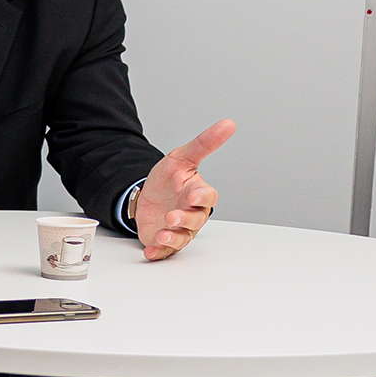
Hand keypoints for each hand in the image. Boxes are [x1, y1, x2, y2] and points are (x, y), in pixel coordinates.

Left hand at [134, 118, 233, 260]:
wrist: (146, 195)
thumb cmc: (168, 179)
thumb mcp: (181, 157)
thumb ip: (204, 144)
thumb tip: (229, 124)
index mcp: (197, 193)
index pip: (208, 197)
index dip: (202, 198)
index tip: (193, 197)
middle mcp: (191, 214)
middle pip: (195, 220)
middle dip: (184, 220)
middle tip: (172, 217)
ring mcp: (178, 229)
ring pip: (182, 237)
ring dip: (173, 238)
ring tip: (162, 235)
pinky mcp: (163, 241)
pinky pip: (164, 251)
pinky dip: (158, 252)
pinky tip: (150, 251)